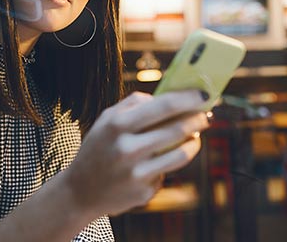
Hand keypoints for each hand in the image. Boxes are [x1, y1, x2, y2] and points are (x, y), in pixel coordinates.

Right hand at [63, 90, 209, 216]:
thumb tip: (166, 97)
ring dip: (194, 143)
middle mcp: (127, 149)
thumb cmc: (98, 148)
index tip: (203, 94)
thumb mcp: (106, 120)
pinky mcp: (143, 193)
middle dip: (197, 120)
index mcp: (117, 125)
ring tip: (195, 136)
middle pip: (177, 130)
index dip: (188, 99)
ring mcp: (136, 174)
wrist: (80, 192)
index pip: (163, 106)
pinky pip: (166, 173)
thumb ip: (133, 104)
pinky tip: (160, 161)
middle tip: (206, 115)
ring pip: (180, 154)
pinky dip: (168, 164)